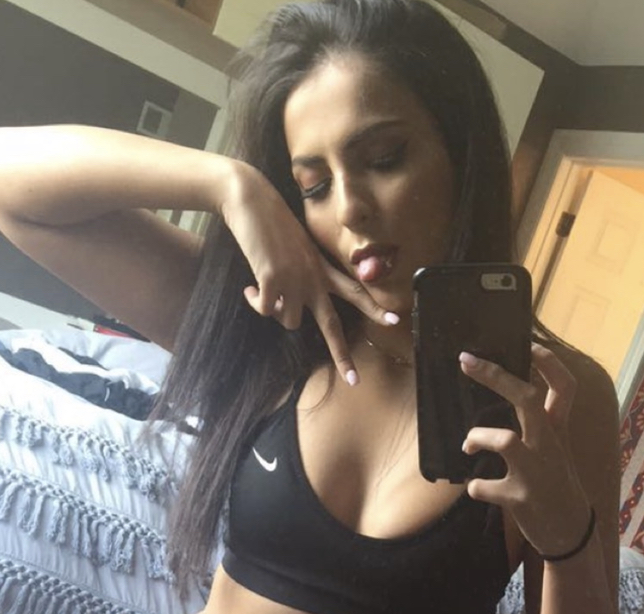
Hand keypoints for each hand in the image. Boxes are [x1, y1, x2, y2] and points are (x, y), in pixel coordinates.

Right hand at [220, 162, 395, 383]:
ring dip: (276, 313)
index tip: (395, 321)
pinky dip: (254, 303)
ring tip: (263, 291)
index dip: (375, 307)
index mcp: (322, 269)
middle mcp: (313, 278)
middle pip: (333, 325)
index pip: (356, 291)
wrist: (253, 201)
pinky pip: (265, 311)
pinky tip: (248, 289)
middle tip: (354, 381)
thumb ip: (303, 275)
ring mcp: (294, 281)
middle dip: (343, 356)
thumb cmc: (272, 224)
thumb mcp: (298, 248)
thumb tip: (289, 308)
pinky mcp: (272, 280)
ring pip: (291, 322)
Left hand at [459, 343, 592, 556]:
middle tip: (466, 361)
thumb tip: (508, 391)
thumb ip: (538, 423)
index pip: (564, 386)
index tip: (528, 342)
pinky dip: (475, 486)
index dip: (548, 361)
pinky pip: (484, 486)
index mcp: (557, 430)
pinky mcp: (519, 499)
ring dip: (477, 438)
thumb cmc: (556, 483)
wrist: (570, 532)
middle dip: (494, 376)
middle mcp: (549, 446)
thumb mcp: (556, 449)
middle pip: (525, 398)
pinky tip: (478, 488)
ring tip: (469, 447)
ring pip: (503, 440)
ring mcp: (535, 472)